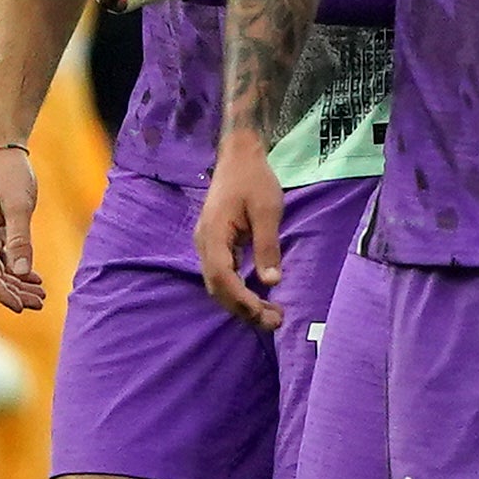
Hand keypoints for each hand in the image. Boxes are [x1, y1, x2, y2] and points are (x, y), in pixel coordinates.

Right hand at [0, 147, 42, 312]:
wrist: (2, 152)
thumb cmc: (9, 176)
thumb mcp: (18, 207)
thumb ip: (19, 240)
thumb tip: (21, 273)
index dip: (3, 294)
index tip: (22, 308)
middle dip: (14, 292)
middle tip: (40, 304)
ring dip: (18, 283)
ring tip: (41, 295)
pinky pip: (4, 257)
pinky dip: (18, 269)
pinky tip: (34, 279)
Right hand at [193, 133, 287, 330]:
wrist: (238, 156)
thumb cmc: (254, 179)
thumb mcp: (268, 210)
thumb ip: (267, 245)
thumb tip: (271, 282)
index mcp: (213, 235)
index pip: (221, 277)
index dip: (241, 300)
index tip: (263, 314)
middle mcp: (204, 243)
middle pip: (217, 287)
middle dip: (243, 309)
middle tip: (275, 322)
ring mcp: (207, 244)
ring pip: (218, 283)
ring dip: (241, 302)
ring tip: (271, 316)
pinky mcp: (215, 244)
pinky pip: (222, 274)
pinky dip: (238, 290)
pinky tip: (259, 298)